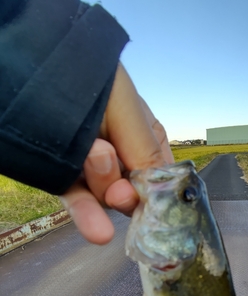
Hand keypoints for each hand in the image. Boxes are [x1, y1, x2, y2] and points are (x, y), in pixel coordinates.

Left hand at [60, 63, 173, 244]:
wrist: (37, 63)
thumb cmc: (92, 76)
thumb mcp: (128, 110)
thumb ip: (146, 153)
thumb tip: (159, 198)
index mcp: (147, 141)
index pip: (162, 181)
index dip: (157, 193)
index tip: (151, 199)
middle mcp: (123, 159)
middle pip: (133, 193)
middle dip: (124, 186)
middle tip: (110, 164)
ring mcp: (93, 171)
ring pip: (105, 198)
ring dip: (101, 188)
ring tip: (92, 155)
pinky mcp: (65, 178)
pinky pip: (79, 202)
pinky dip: (88, 216)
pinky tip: (98, 232)